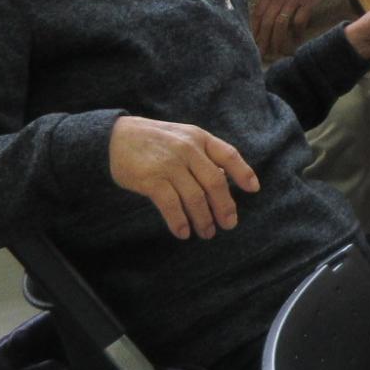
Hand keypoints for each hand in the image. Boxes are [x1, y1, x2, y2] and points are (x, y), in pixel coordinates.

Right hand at [108, 115, 260, 239]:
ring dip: (203, 220)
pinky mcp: (151, 179)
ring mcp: (170, 165)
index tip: (253, 189)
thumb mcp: (183, 137)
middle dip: (225, 207)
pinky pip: (171, 205)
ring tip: (206, 233)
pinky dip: (179, 222)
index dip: (243, 173)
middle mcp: (188, 150)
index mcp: (199, 138)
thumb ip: (203, 154)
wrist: (116, 136)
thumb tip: (224, 180)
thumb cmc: (156, 140)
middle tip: (229, 225)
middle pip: (215, 184)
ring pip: (195, 198)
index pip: (229, 155)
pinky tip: (183, 233)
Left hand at [251, 0, 332, 57]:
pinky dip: (298, 33)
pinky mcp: (308, 1)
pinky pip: (300, 21)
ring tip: (280, 51)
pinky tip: (298, 40)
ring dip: (279, 40)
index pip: (257, 13)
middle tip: (263, 54)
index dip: (254, 30)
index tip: (252, 43)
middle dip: (264, 40)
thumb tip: (267, 16)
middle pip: (267, 21)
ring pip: (281, 24)